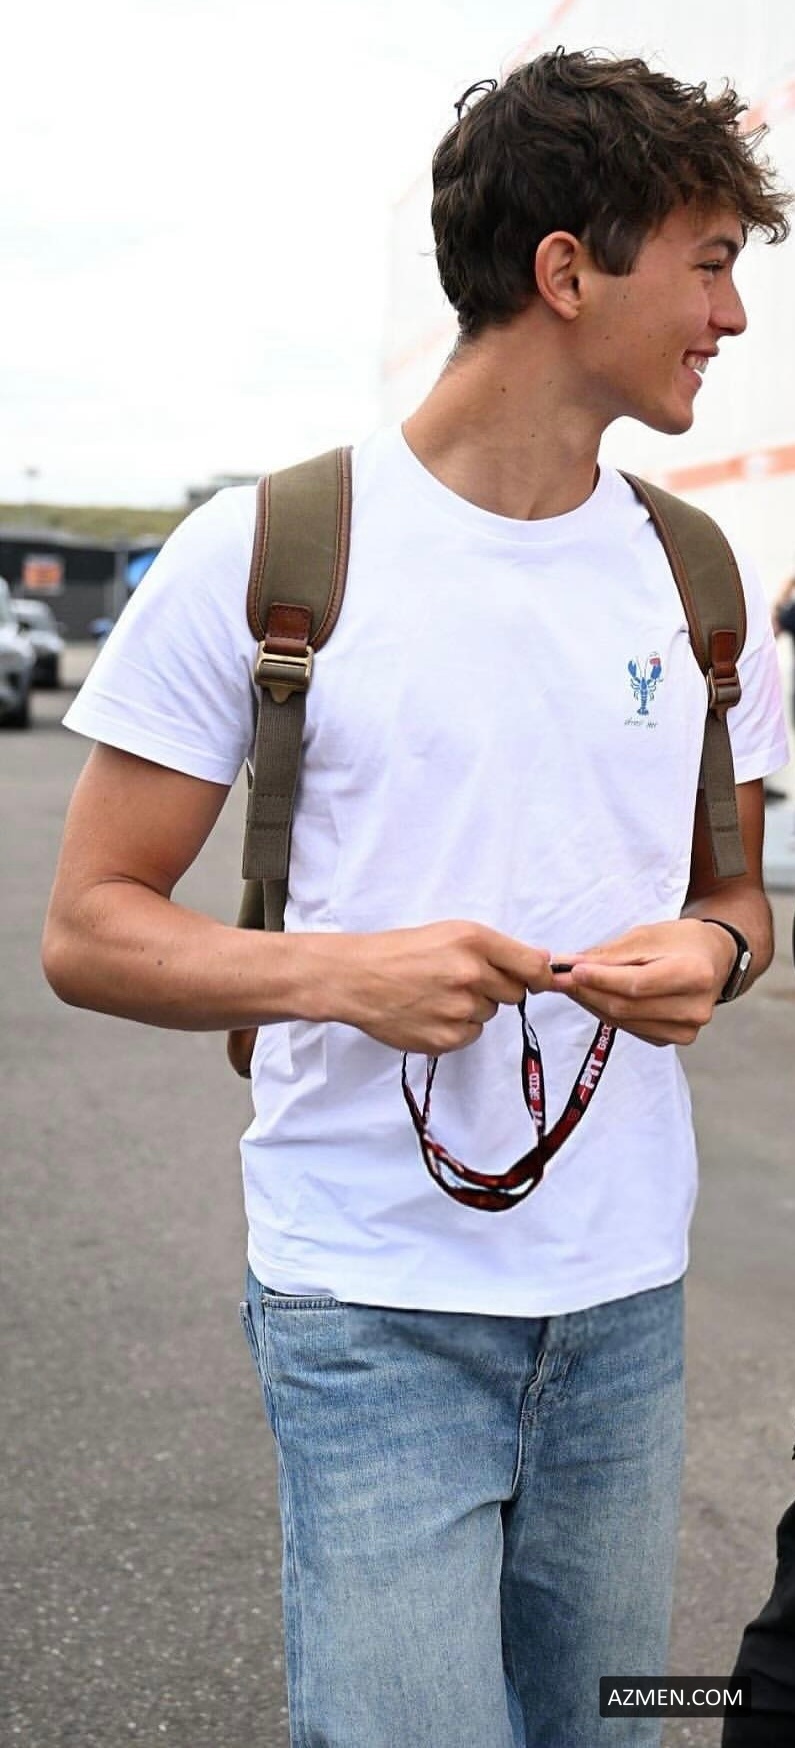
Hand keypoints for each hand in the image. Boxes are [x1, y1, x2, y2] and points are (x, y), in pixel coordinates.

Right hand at [325, 921, 552, 1055]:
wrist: (357, 978)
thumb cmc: (401, 951)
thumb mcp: (450, 933)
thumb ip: (497, 948)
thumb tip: (544, 962)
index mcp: (473, 941)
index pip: (533, 966)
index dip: (540, 977)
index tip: (538, 981)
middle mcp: (471, 974)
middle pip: (514, 993)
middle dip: (496, 989)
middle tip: (462, 981)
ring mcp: (459, 1009)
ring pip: (490, 1014)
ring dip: (473, 1008)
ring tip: (438, 995)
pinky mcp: (447, 1038)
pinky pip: (471, 1035)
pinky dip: (456, 1028)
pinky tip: (430, 1012)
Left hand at [549, 919, 734, 1046]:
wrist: (714, 961)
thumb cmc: (680, 942)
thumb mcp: (647, 936)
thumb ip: (609, 955)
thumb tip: (568, 964)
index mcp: (694, 974)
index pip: (638, 983)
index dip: (601, 980)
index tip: (571, 971)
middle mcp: (694, 1008)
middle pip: (627, 1006)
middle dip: (587, 991)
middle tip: (558, 978)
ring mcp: (685, 1030)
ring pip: (623, 1020)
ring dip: (591, 1002)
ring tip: (570, 985)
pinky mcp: (673, 1039)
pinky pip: (629, 1028)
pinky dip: (606, 1012)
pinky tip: (593, 997)